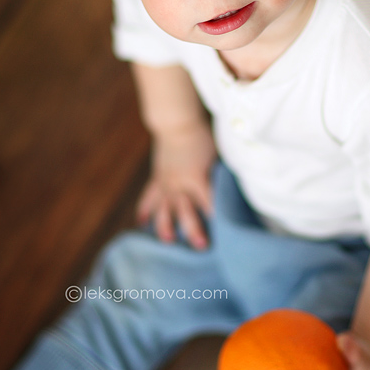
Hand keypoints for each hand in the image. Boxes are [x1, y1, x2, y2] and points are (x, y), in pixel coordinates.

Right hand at [137, 123, 216, 248]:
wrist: (176, 122)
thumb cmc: (200, 136)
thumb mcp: (214, 156)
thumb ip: (217, 175)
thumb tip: (227, 190)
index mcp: (196, 178)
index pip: (209, 202)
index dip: (216, 217)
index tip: (224, 232)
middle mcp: (179, 184)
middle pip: (186, 211)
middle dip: (193, 230)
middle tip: (201, 246)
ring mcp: (166, 182)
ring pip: (164, 209)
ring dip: (165, 226)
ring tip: (167, 241)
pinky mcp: (157, 179)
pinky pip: (149, 197)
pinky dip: (145, 210)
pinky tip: (141, 222)